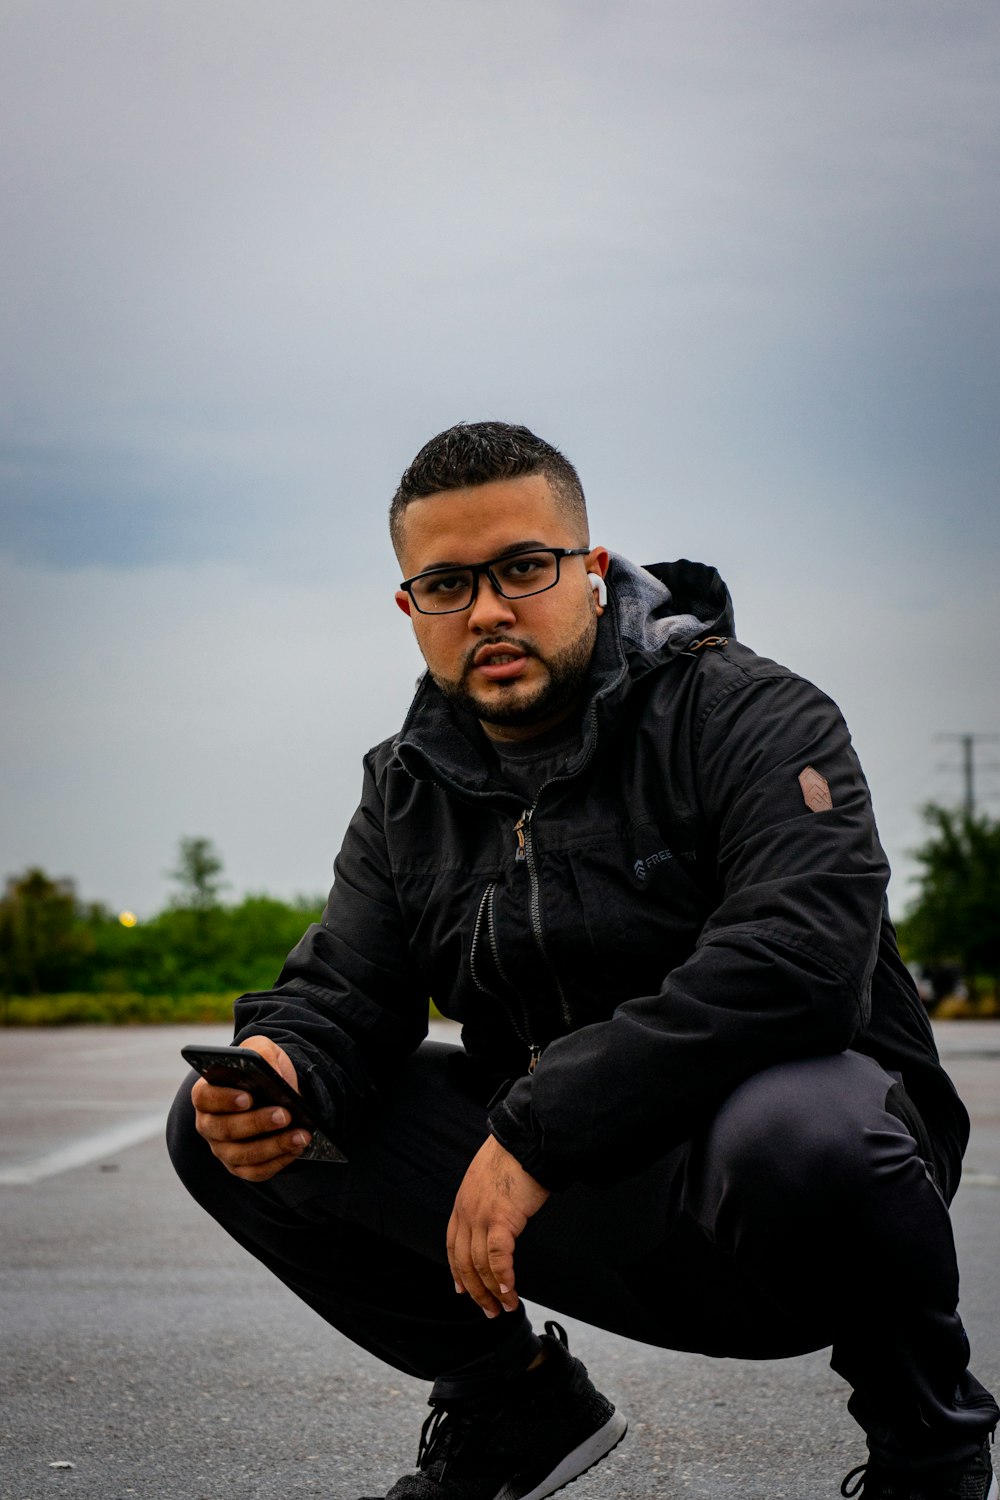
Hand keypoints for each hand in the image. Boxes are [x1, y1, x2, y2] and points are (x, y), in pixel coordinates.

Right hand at [191, 1036, 310, 1181]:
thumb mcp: (262, 1050)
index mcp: (206, 1093)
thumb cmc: (261, 1068)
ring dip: (273, 1146)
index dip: (224, 1099)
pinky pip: (255, 1172)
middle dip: (257, 1123)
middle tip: (285, 1115)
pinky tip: (297, 1148)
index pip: (204, 1098)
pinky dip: (278, 1162)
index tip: (248, 1097)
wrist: (275, 1088)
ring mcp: (221, 1149)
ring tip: (301, 1135)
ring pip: (241, 1155)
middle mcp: (208, 1124)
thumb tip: (273, 1075)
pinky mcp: (239, 1167)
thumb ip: (262, 1055)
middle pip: (224, 1129)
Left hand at [447, 1136, 549, 1317]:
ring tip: (506, 1306)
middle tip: (488, 1310)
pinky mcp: (502, 1219)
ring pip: (481, 1265)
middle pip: (464, 1262)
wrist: (524, 1142)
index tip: (462, 1290)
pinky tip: (510, 1291)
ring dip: (493, 1291)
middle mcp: (467, 1213)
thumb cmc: (512, 1157)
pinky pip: (499, 1258)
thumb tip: (494, 1217)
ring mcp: (482, 1217)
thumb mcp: (485, 1179)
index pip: (453, 1246)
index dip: (457, 1271)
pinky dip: (503, 1278)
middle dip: (475, 1291)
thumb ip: (483, 1200)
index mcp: (462, 1204)